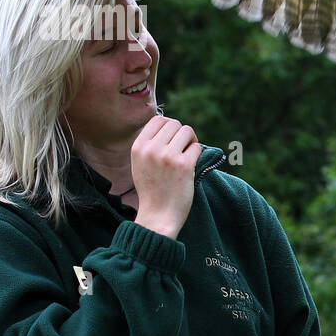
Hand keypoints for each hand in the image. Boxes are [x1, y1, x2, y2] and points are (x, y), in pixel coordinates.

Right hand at [131, 116, 198, 238]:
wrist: (158, 215)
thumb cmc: (152, 190)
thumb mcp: (140, 164)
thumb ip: (150, 145)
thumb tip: (168, 124)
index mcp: (138, 147)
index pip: (158, 120)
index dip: (169, 127)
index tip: (173, 139)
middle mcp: (151, 149)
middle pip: (174, 123)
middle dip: (182, 134)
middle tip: (183, 149)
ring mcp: (168, 156)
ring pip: (187, 131)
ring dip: (191, 142)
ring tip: (187, 156)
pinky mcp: (184, 165)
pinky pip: (197, 147)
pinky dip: (197, 155)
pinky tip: (191, 166)